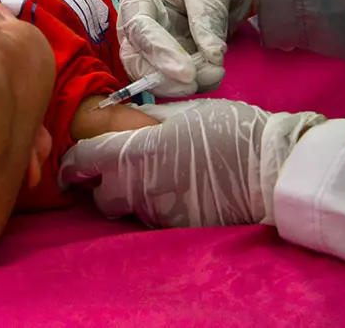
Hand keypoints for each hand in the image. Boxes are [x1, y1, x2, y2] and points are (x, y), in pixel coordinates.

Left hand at [59, 99, 325, 227]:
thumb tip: (131, 121)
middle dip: (106, 188)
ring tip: (166, 182)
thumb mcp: (187, 113)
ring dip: (137, 199)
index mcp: (137, 152)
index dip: (73, 165)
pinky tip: (186, 196)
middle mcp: (140, 188)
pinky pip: (159, 222)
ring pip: (132, 212)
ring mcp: (160, 214)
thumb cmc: (232, 131)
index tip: (72, 167)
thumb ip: (151, 120)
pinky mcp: (180, 232)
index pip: (84, 161)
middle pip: (102, 198)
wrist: (272, 171)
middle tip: (122, 176)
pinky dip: (165, 211)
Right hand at [118, 0, 258, 95]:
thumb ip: (207, 22)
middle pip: (138, 60)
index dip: (158, 53)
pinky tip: (216, 74)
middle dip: (163, 77)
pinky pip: (182, 77)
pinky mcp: (181, 54)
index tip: (187, 72)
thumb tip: (212, 57)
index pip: (139, 30)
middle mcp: (142, 22)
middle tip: (194, 83)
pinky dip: (198, 81)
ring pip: (158, 74)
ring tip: (216, 73)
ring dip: (185, 82)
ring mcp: (161, 40)